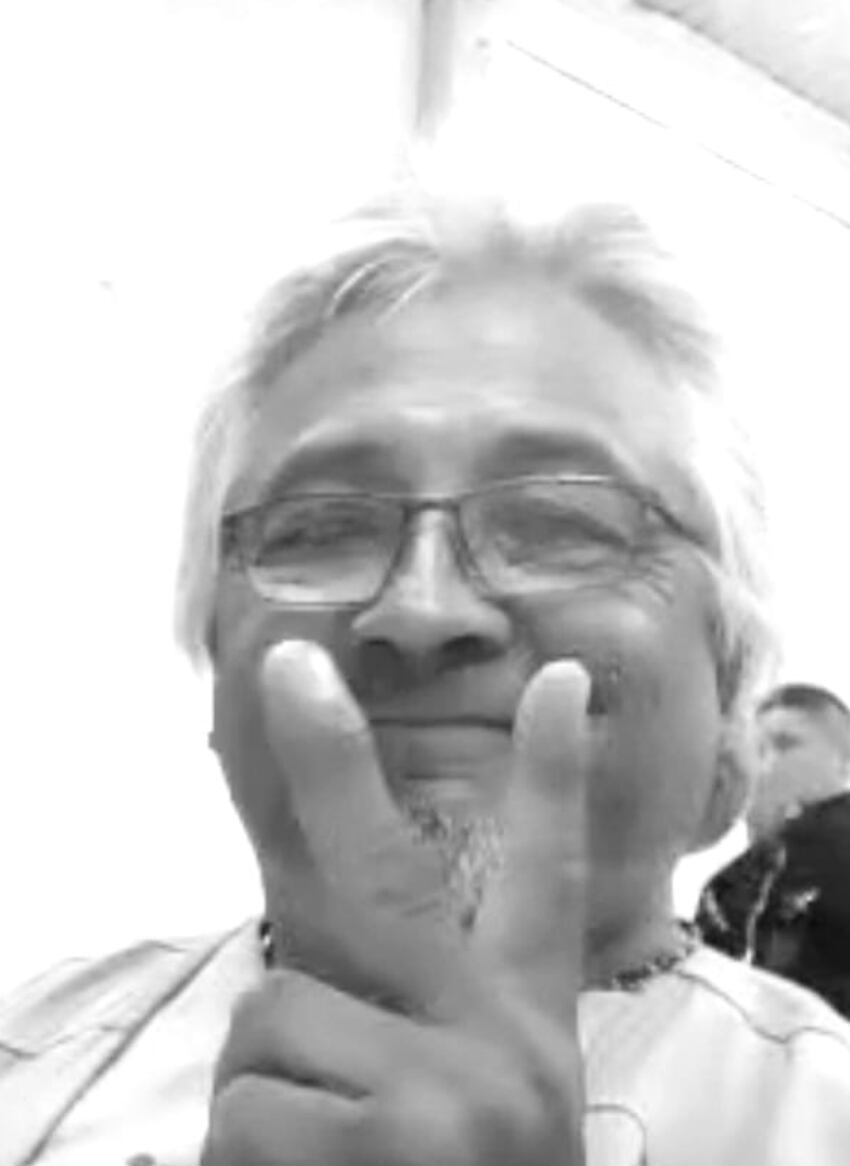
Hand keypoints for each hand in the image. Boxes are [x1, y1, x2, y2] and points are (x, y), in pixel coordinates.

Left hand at [202, 641, 590, 1165]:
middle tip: (285, 665)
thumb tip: (287, 977)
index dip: (553, 774)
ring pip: (267, 1026)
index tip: (557, 678)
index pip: (549, 876)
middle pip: (386, 871)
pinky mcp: (385, 1143)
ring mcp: (442, 1092)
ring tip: (323, 1163)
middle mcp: (494, 1041)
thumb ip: (406, 1025)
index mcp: (523, 1024)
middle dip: (330, 757)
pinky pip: (239, 1115)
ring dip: (259, 1101)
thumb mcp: (477, 1107)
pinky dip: (241, 1165)